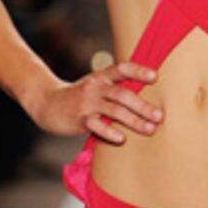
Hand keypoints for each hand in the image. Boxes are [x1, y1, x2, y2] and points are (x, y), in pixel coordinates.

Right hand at [32, 61, 163, 143]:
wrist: (47, 103)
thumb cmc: (80, 97)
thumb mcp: (96, 86)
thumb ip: (115, 89)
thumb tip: (146, 100)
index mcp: (102, 76)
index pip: (122, 69)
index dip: (139, 71)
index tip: (155, 77)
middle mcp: (95, 86)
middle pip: (122, 94)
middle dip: (143, 106)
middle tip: (160, 116)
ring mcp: (87, 102)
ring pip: (114, 110)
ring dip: (134, 120)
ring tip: (150, 129)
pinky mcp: (79, 118)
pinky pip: (95, 125)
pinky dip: (109, 131)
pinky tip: (121, 138)